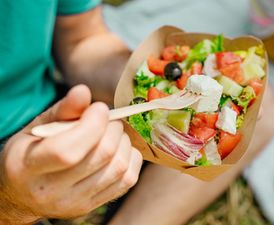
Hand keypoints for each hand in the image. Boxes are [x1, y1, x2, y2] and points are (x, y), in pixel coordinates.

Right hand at [0, 85, 142, 223]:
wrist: (25, 192)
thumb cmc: (31, 153)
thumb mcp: (38, 127)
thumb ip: (62, 110)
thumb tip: (84, 91)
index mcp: (28, 168)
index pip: (68, 150)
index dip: (92, 124)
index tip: (100, 108)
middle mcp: (51, 192)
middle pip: (100, 156)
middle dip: (112, 128)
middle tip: (108, 119)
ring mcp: (75, 203)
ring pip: (118, 168)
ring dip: (124, 142)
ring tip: (112, 133)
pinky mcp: (93, 206)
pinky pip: (128, 180)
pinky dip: (131, 157)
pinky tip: (119, 149)